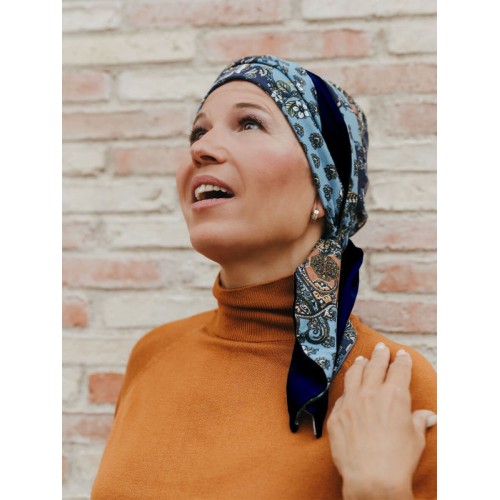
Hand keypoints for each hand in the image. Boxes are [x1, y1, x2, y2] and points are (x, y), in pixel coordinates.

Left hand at [327, 343, 436, 499]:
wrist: (371, 478)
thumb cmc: (398, 460)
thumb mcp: (415, 439)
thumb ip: (418, 422)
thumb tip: (428, 416)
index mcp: (394, 396)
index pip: (399, 370)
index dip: (401, 361)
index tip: (401, 355)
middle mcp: (371, 393)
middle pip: (375, 366)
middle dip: (380, 355)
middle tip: (381, 348)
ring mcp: (351, 402)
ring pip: (354, 375)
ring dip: (360, 365)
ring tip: (362, 360)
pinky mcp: (337, 415)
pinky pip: (341, 396)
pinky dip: (347, 389)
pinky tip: (348, 388)